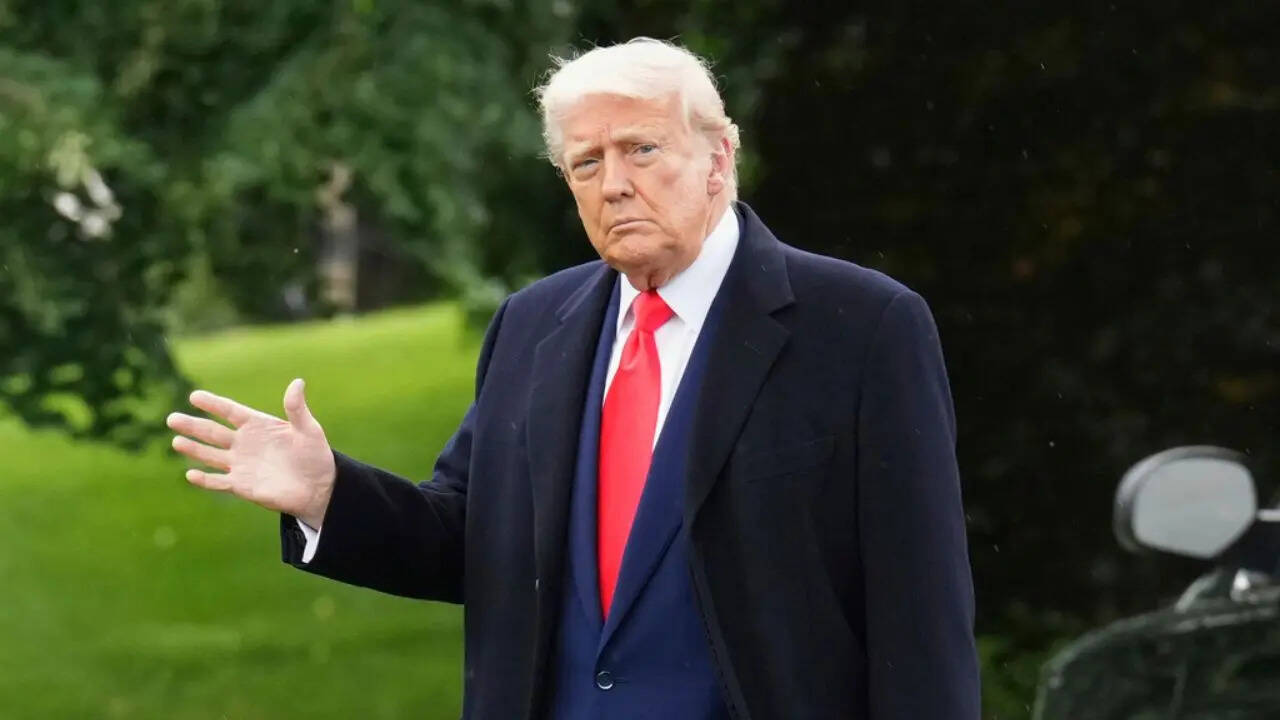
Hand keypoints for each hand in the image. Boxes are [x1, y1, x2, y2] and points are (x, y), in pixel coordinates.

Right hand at [166, 378, 336, 528]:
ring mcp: (241, 464)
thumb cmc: (314, 455)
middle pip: (213, 432)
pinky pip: (219, 482)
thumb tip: (298, 382)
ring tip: (176, 441)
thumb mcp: (308, 429)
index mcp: (258, 425)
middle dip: (193, 426)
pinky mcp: (242, 485)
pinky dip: (205, 480)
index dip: (214, 404)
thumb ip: (297, 408)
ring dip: (194, 449)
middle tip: (172, 419)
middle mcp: (244, 443)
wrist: (319, 486)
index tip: (195, 396)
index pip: (230, 411)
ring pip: (211, 455)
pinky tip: (190, 474)